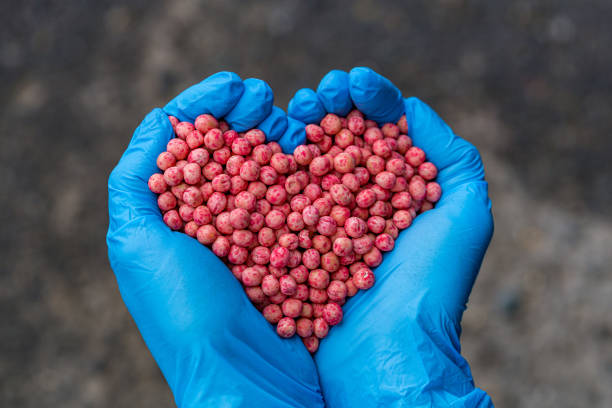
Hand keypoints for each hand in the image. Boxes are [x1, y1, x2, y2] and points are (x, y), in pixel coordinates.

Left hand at [106, 72, 323, 407]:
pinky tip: (314, 150)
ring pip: (269, 169)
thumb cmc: (184, 314)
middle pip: (231, 150)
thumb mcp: (137, 244)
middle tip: (262, 94)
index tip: (232, 84)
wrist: (246, 380)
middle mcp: (217, 222)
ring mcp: (260, 234)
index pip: (187, 144)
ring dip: (279, 135)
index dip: (206, 107)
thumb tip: (161, 119)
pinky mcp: (295, 249)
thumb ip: (136, 181)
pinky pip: (302, 201)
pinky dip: (309, 171)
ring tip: (291, 116)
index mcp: (175, 216)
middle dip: (245, 114)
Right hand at [287, 68, 494, 406]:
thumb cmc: (433, 284)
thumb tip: (411, 109)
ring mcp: (322, 222)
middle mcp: (358, 203)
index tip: (353, 83)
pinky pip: (279, 199)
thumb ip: (453, 158)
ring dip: (298, 128)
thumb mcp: (465, 215)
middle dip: (328, 107)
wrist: (389, 353)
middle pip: (340, 140)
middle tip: (316, 94)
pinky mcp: (291, 242)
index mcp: (398, 192)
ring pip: (307, 162)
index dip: (368, 100)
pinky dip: (272, 166)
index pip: (381, 131)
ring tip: (293, 110)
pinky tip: (271, 143)